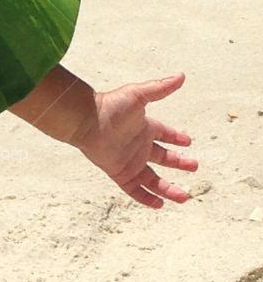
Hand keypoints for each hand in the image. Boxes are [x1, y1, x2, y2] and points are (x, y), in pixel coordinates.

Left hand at [71, 73, 197, 207]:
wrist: (86, 121)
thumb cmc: (110, 106)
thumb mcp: (139, 95)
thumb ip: (160, 88)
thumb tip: (181, 76)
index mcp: (145, 127)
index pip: (164, 134)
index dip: (176, 137)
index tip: (189, 142)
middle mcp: (138, 146)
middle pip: (163, 158)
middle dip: (179, 163)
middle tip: (194, 167)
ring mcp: (130, 161)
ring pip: (152, 179)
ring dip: (168, 188)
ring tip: (185, 196)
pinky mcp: (119, 173)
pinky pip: (135, 189)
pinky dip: (146, 198)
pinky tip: (160, 205)